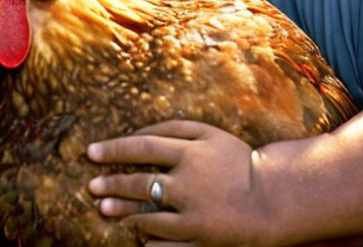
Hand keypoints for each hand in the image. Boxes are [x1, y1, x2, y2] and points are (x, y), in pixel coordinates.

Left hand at [87, 120, 270, 245]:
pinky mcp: (201, 239)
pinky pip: (167, 245)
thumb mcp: (210, 134)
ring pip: (149, 216)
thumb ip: (174, 127)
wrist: (271, 198)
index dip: (114, 149)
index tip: (91, 153)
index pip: (143, 146)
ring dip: (123, 213)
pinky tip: (139, 239)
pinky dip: (150, 242)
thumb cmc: (235, 160)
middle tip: (92, 187)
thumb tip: (137, 134)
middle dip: (112, 185)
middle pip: (141, 183)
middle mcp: (190, 183)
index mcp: (191, 153)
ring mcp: (194, 215)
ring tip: (104, 210)